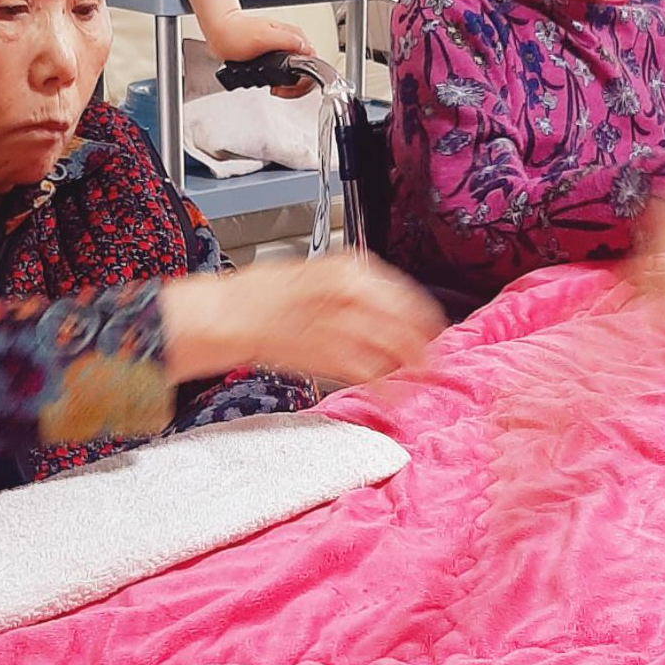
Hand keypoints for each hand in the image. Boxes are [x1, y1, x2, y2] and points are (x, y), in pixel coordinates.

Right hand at [160, 255, 446, 386]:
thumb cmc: (266, 295)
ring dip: (412, 370)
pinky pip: (370, 374)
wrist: (229, 314)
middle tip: (434, 363)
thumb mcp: (320, 275)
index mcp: (350, 270)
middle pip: (407, 326)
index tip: (435, 333)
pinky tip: (391, 395)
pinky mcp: (329, 356)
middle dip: (426, 349)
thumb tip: (395, 312)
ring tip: (418, 382)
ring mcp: (342, 326)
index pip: (408, 297)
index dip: (427, 320)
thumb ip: (358, 292)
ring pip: (394, 351)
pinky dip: (386, 387)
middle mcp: (352, 294)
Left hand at [201, 9, 316, 98]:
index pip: (313, 63)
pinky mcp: (277, 59)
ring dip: (288, 86)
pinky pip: (287, 75)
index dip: (303, 81)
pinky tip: (272, 84)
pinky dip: (281, 84)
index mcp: (294, 37)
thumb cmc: (236, 33)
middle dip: (295, 87)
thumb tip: (304, 49)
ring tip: (275, 88)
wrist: (221, 34)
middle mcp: (292, 44)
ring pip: (298, 76)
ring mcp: (285, 51)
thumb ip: (286, 41)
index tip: (286, 87)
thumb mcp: (262, 35)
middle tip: (279, 89)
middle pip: (307, 72)